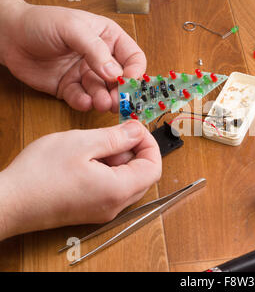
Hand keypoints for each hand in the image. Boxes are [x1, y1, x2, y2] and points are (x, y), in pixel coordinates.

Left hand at [0, 0, 145, 112]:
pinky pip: (83, 100)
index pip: (133, 58)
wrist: (9, 36)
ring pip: (104, 93)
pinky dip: (84, 103)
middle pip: (121, 80)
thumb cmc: (40, 22)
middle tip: (119, 102)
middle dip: (121, 93)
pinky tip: (82, 101)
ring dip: (104, 100)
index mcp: (108, 38)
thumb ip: (95, 50)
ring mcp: (86, 74)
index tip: (130, 83)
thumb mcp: (72, 28)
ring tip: (101, 102)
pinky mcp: (71, 88)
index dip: (135, 72)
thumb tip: (114, 73)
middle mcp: (101, 58)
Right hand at [0, 121, 160, 239]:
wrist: (9, 202)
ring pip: (129, 181)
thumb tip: (138, 131)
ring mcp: (104, 211)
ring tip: (95, 148)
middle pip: (144, 175)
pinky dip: (109, 171)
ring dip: (120, 161)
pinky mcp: (92, 210)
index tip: (136, 129)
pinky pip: (113, 189)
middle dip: (134, 151)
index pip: (154, 167)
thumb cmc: (39, 175)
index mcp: (118, 190)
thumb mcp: (81, 143)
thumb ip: (116, 137)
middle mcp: (115, 205)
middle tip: (114, 135)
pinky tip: (88, 161)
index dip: (149, 144)